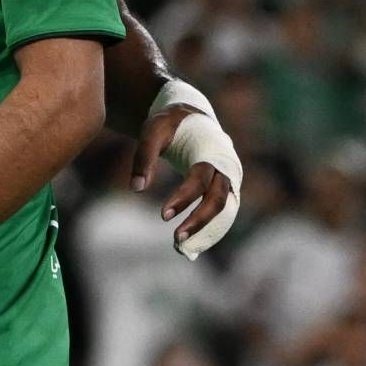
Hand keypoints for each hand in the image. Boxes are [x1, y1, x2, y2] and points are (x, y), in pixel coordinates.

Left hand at [130, 104, 240, 256]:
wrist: (193, 116)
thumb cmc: (170, 123)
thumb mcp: (153, 131)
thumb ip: (144, 158)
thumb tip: (136, 188)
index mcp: (211, 151)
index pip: (200, 180)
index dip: (184, 199)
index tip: (163, 216)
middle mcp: (226, 168)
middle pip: (219, 200)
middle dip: (199, 222)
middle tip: (176, 240)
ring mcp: (230, 180)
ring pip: (225, 212)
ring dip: (207, 232)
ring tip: (182, 249)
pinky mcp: (226, 189)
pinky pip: (222, 214)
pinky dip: (210, 230)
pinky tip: (191, 245)